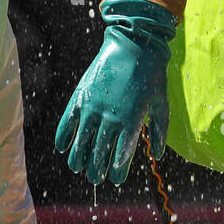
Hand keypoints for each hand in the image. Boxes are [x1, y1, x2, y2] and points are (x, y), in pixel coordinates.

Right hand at [55, 0, 174, 184]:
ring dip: (78, 158)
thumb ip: (160, 130)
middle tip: (95, 178)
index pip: (121, 156)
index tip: (116, 179)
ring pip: (81, 142)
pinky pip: (68, 121)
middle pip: (99, 153)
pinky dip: (63, 136)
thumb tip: (157, 154)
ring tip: (78, 168)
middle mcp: (110, 117)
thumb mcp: (161, 103)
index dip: (117, 171)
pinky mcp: (81, 96)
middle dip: (96, 170)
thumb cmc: (151, 75)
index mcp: (131, 121)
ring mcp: (93, 107)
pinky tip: (62, 147)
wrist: (133, 44)